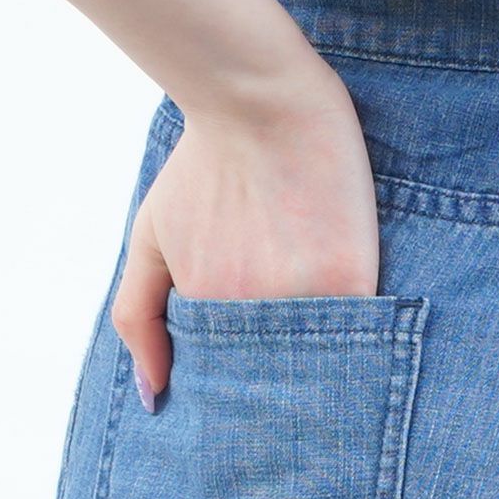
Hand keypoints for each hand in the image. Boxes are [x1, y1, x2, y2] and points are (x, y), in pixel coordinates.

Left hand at [110, 60, 380, 410]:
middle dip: (279, 377)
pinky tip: (350, 298)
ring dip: (321, 355)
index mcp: (204, 316)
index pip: (223, 381)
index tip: (252, 369)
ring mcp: (302, 302)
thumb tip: (150, 397)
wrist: (260, 102)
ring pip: (319, 361)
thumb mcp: (151, 238)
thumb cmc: (202, 168)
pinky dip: (359, 330)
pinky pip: (360, 331)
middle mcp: (249, 319)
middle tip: (286, 324)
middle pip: (272, 379)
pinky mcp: (352, 281)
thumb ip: (138, 317)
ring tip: (320, 303)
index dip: (238, 382)